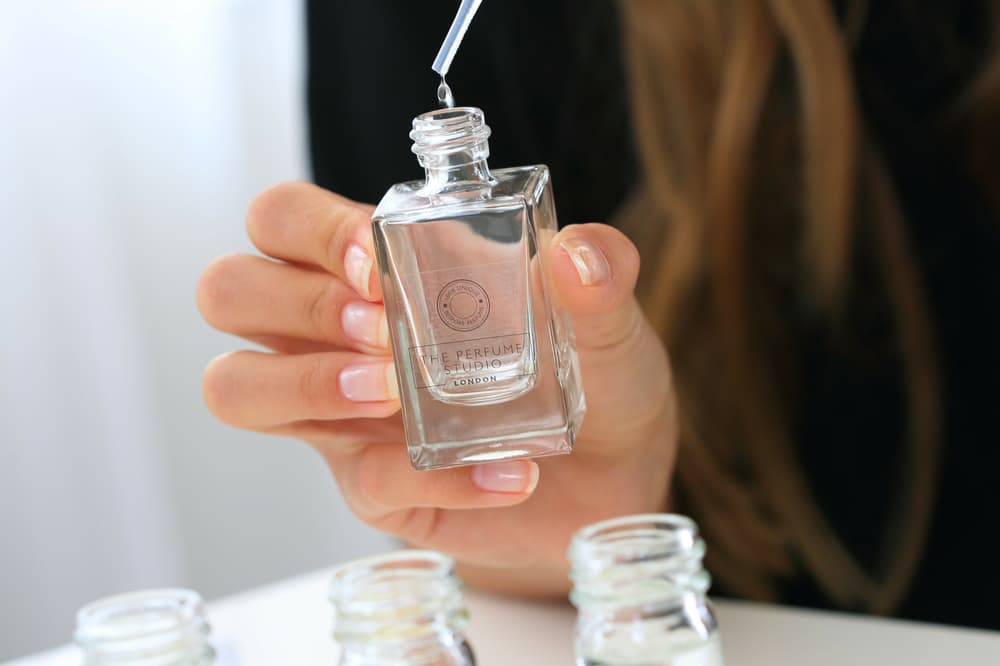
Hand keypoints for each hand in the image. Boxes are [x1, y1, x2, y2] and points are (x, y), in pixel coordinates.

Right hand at [197, 182, 675, 595]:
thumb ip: (600, 274)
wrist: (612, 476)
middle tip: (380, 327)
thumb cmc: (591, 378)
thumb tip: (578, 255)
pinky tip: (507, 469)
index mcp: (373, 270)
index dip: (311, 231)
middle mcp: (336, 334)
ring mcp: (342, 414)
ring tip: (397, 390)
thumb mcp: (609, 319)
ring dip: (307, 383)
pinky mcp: (373, 485)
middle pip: (229, 290)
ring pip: (235, 388)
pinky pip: (362, 480)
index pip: (284, 218)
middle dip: (294, 301)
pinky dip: (435, 473)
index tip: (380, 263)